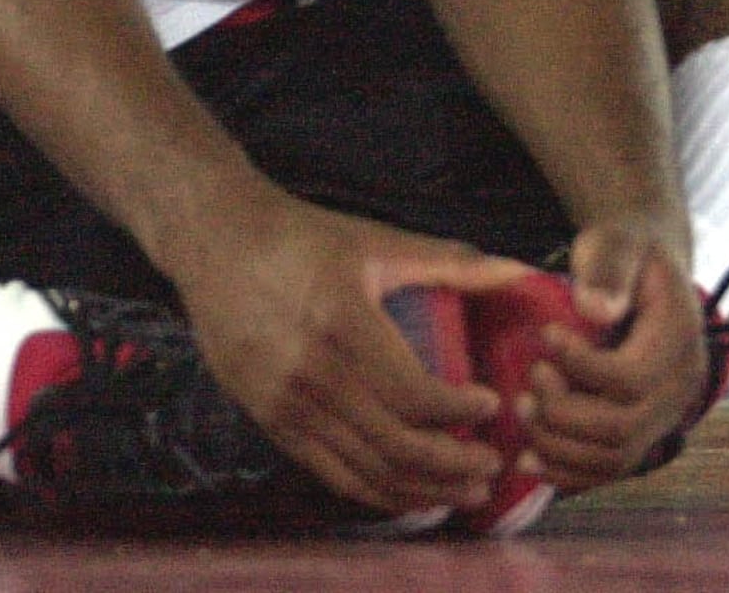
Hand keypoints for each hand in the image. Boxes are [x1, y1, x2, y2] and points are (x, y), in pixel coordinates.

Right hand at [168, 189, 529, 514]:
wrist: (214, 241)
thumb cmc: (299, 237)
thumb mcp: (374, 240)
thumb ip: (447, 262)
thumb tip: (515, 270)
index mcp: (342, 324)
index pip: (414, 395)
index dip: (460, 411)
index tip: (491, 405)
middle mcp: (312, 374)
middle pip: (395, 445)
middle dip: (453, 463)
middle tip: (492, 463)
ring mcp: (285, 403)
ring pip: (365, 470)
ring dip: (422, 488)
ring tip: (464, 489)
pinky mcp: (268, 419)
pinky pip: (329, 473)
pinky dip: (376, 491)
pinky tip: (409, 491)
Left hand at [517, 222, 706, 491]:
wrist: (643, 270)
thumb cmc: (624, 253)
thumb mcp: (617, 242)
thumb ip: (609, 268)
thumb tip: (595, 310)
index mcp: (680, 341)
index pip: (630, 378)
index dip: (580, 366)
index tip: (545, 335)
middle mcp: (680, 389)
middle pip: (621, 428)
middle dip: (563, 412)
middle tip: (527, 381)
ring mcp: (663, 417)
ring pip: (613, 458)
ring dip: (558, 445)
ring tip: (521, 409)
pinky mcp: (641, 433)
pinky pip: (608, 470)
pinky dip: (567, 472)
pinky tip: (527, 458)